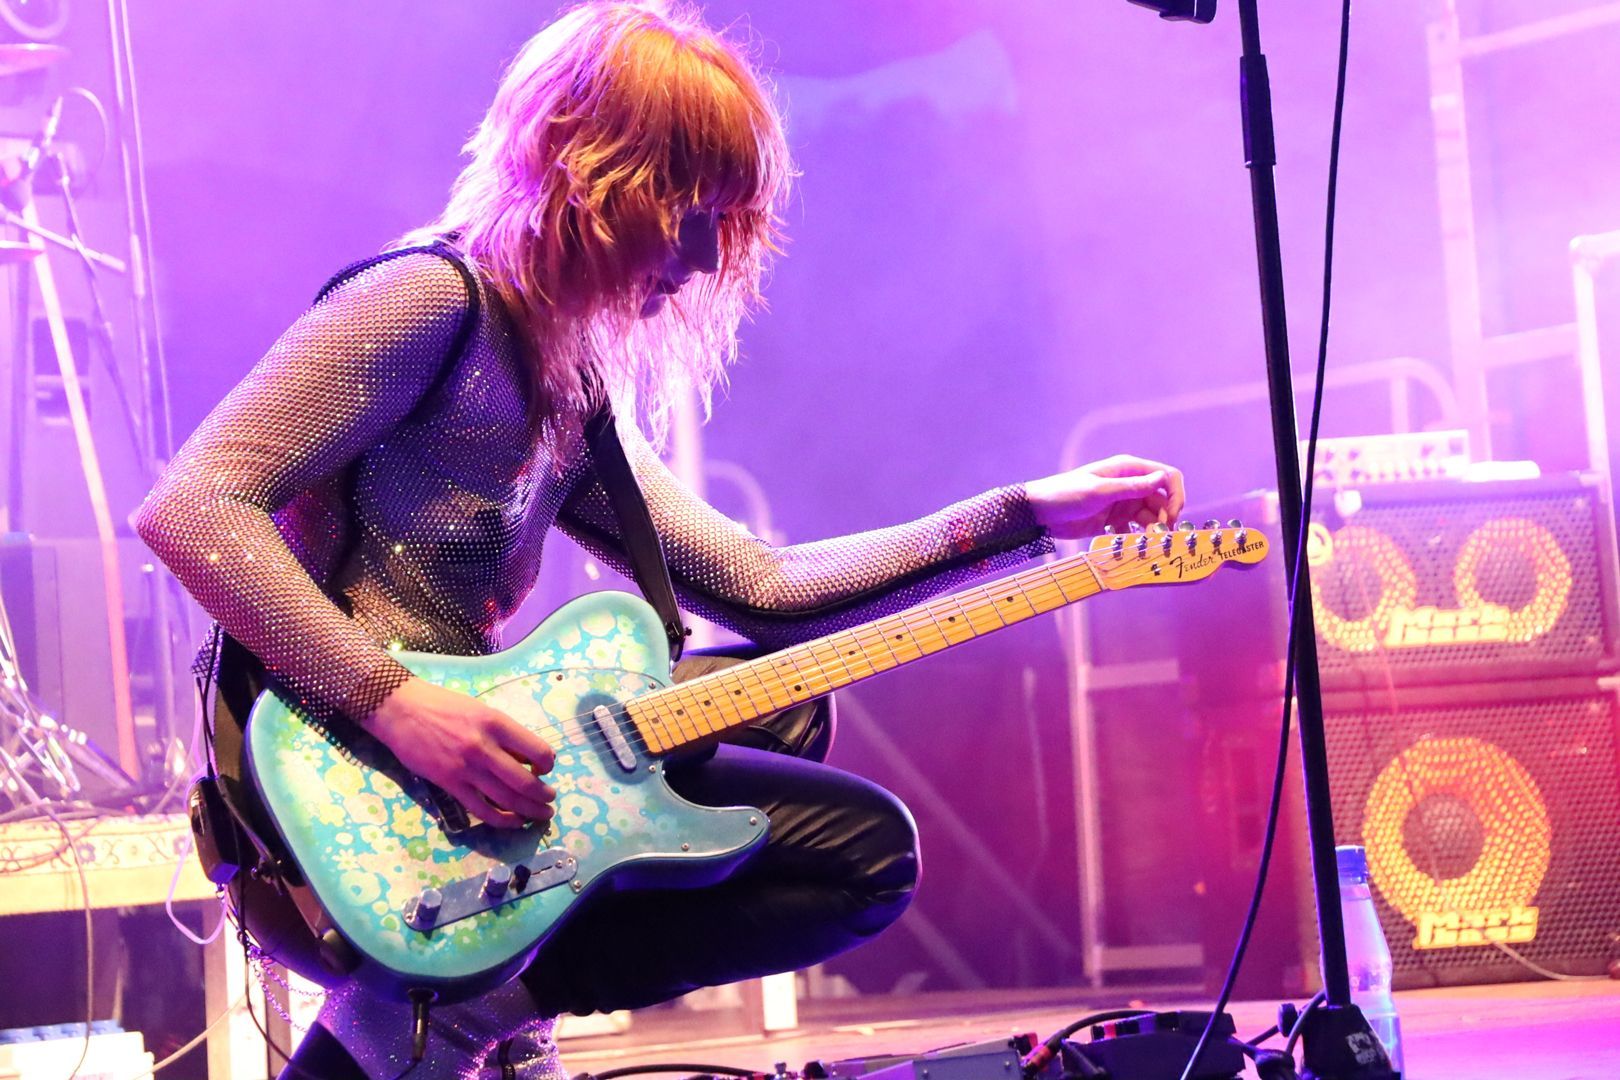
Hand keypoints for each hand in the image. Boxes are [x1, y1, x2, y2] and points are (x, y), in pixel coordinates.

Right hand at [365, 676, 555, 828]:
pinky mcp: (449, 784)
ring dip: (529, 811)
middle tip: (550, 800)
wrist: (402, 710)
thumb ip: (503, 735)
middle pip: (525, 782)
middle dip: (544, 796)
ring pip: (507, 799)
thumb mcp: (481, 711)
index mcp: (497, 723)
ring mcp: (466, 768)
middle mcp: (484, 747)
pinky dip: (502, 820)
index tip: (545, 770)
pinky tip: (514, 821)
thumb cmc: (443, 706)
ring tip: (541, 814)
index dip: (548, 765)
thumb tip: (525, 760)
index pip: (538, 751)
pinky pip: (482, 809)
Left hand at [1023, 454, 1186, 538]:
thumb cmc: (1065, 494)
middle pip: (1162, 500)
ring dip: (1152, 531)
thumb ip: (1132, 487)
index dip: (1176, 495)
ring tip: (1147, 544)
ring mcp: (1122, 504)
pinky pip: (1133, 531)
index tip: (1172, 516)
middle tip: (1160, 537)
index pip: (1167, 477)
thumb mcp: (1100, 491)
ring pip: (1150, 518)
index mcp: (1128, 469)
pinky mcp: (1113, 521)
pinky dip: (1136, 540)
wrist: (1039, 512)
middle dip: (1166, 518)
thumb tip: (1163, 478)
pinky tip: (1131, 548)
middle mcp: (1129, 485)